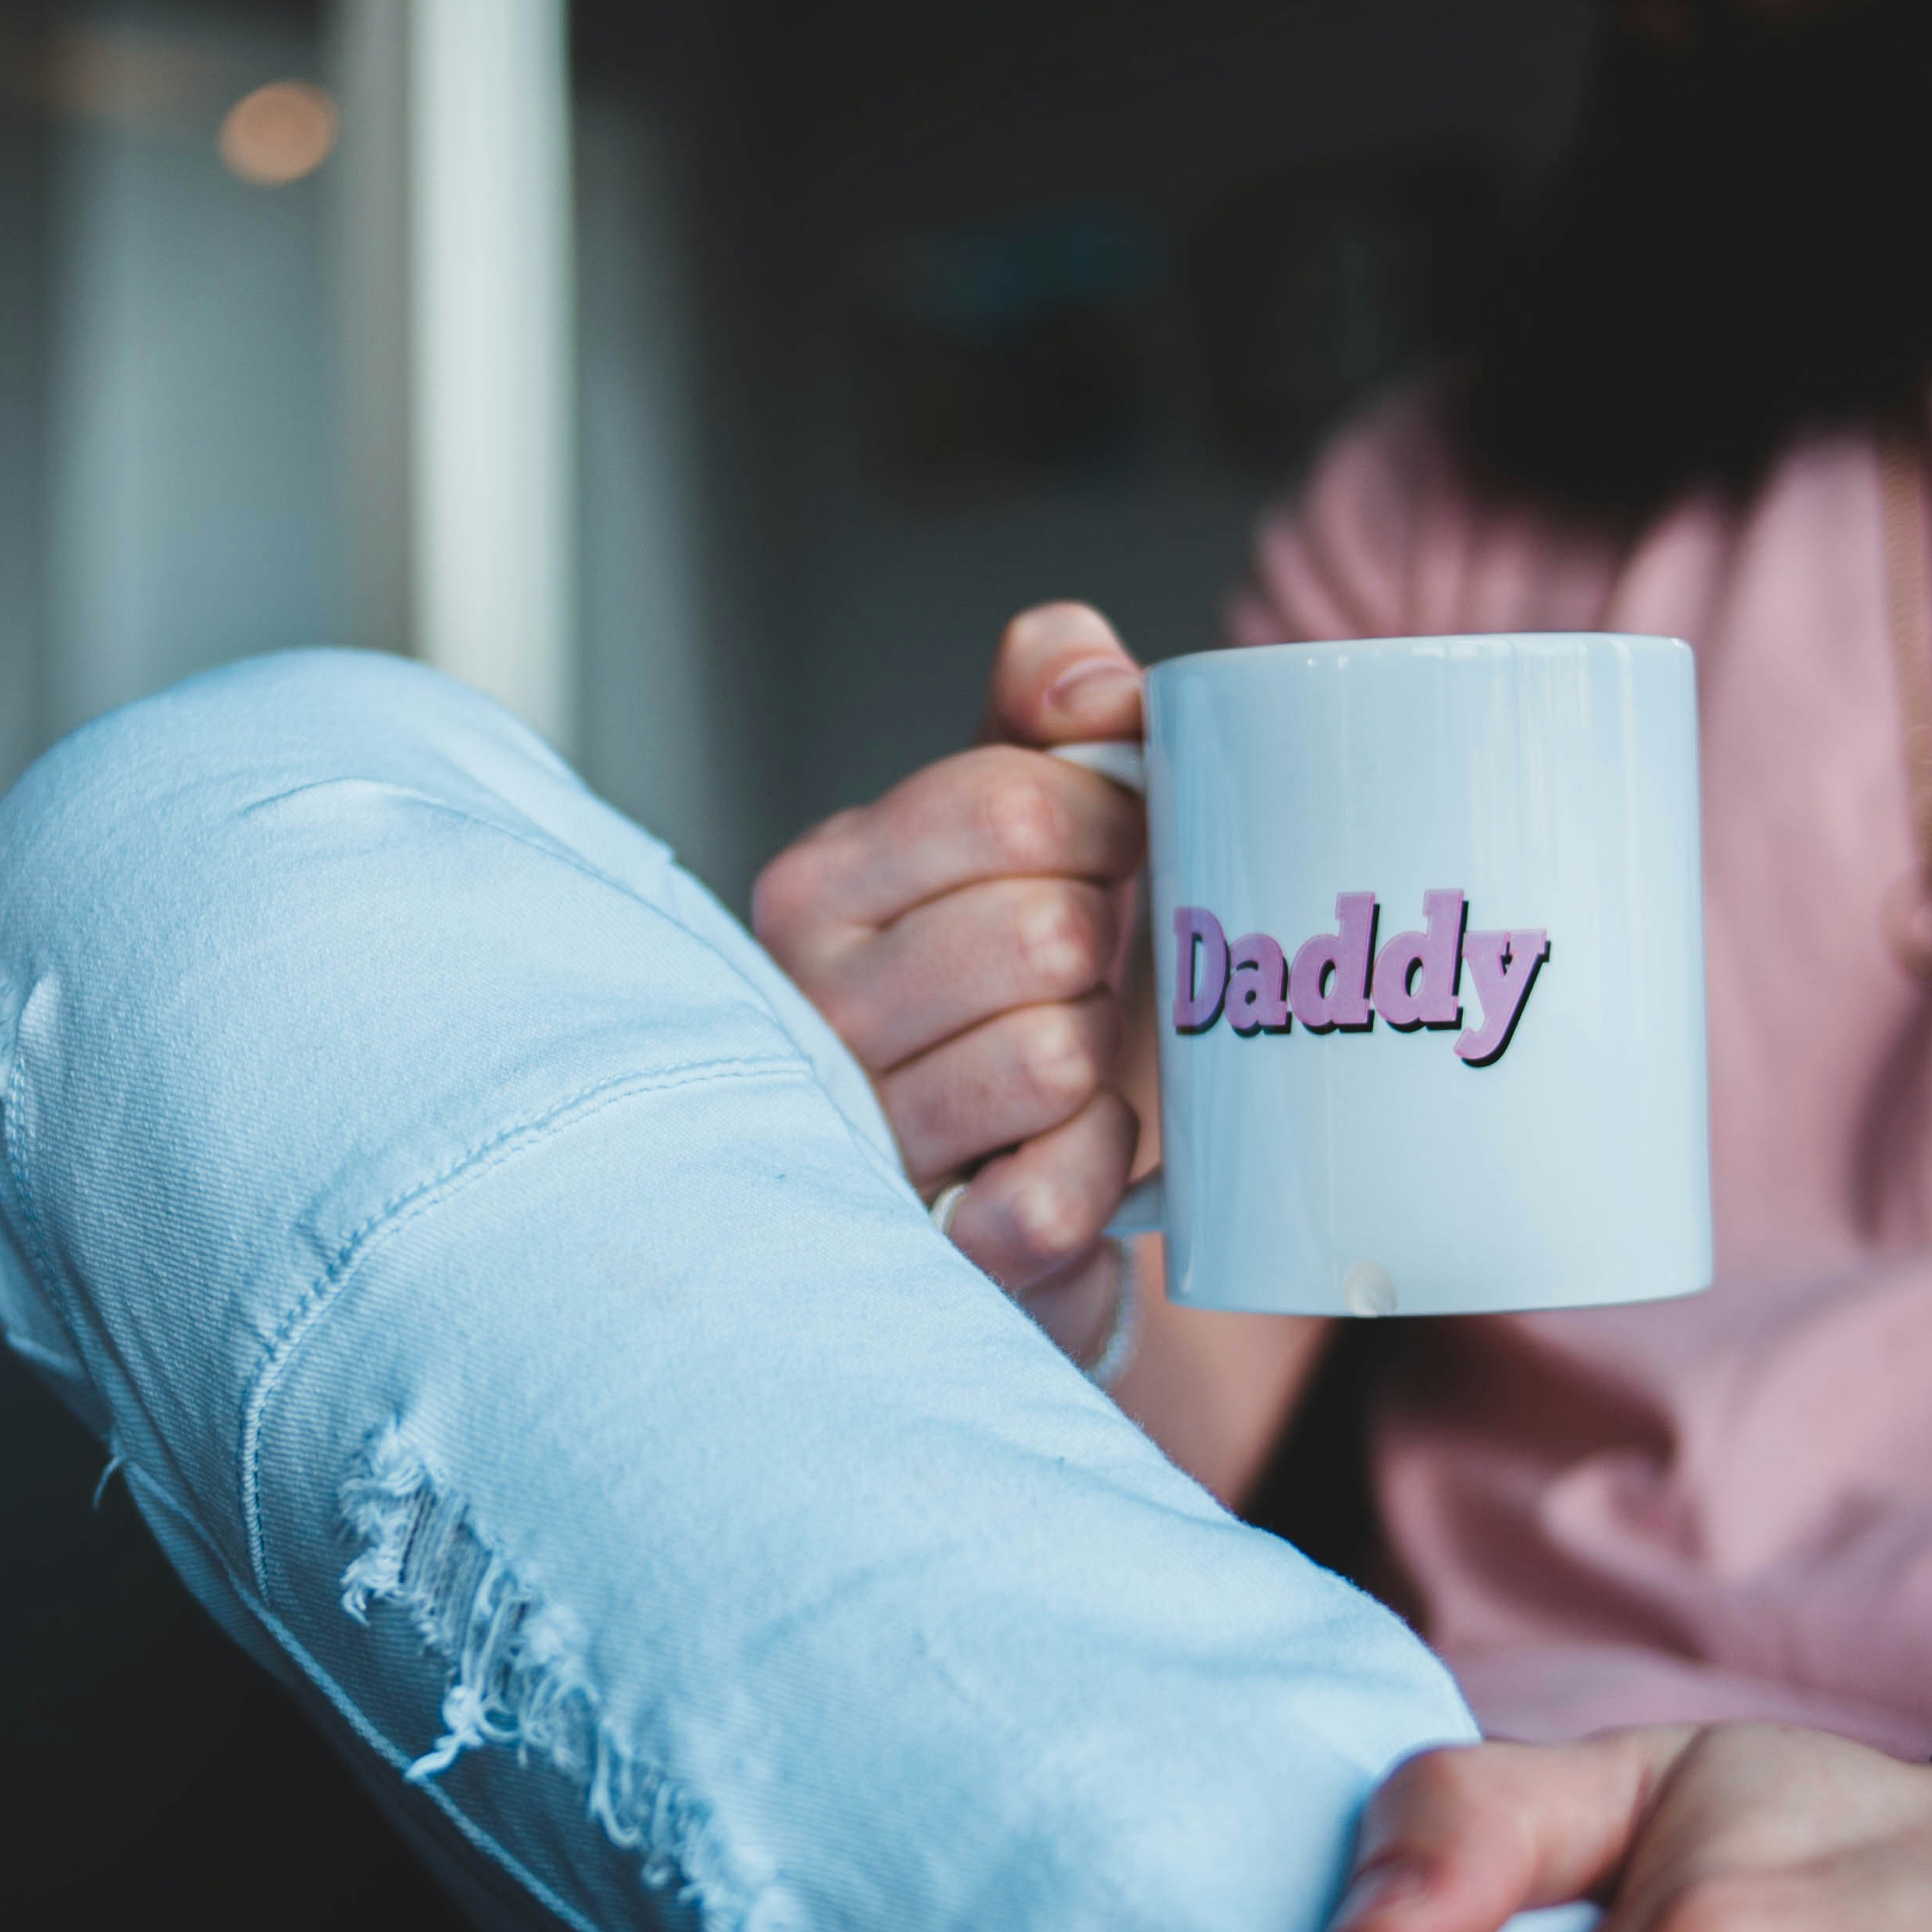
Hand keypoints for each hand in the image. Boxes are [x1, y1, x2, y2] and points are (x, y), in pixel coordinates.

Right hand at [753, 603, 1149, 1355]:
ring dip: (1103, 1061)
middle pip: (1043, 928)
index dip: (1111, 819)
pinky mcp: (926, 1253)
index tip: (1121, 847)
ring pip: (1053, 1056)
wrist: (1023, 1177)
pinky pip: (1048, 1199)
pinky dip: (1095, 1172)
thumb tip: (1091, 679)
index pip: (1009, 803)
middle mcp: (811, 1013)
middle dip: (1104, 951)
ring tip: (1070, 1067)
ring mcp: (860, 1141)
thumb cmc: (1021, 979)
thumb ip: (1046, 703)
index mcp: (819, 886)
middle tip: (1083, 976)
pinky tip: (1075, 1152)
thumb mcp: (1024, 816)